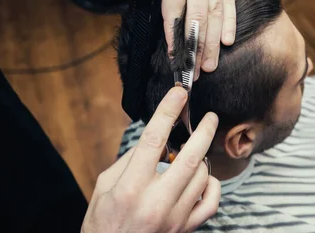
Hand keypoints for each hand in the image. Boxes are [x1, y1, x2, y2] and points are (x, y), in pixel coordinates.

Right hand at [81, 87, 220, 232]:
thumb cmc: (102, 224)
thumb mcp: (104, 187)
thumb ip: (129, 161)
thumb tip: (155, 139)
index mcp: (130, 188)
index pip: (154, 140)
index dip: (168, 112)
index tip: (179, 94)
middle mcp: (156, 203)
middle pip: (190, 158)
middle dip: (204, 131)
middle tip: (210, 117)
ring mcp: (175, 218)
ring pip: (202, 176)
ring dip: (202, 158)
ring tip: (195, 151)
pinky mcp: (186, 229)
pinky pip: (211, 202)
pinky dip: (212, 185)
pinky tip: (203, 178)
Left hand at [110, 0, 235, 78]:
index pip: (176, 7)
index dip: (174, 36)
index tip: (174, 59)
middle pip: (200, 14)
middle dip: (197, 46)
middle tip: (195, 73)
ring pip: (217, 11)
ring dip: (214, 40)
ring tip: (210, 65)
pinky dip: (230, 21)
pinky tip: (228, 41)